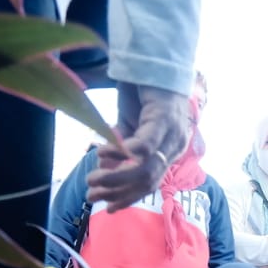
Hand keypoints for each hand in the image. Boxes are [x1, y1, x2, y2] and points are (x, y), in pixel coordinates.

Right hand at [87, 85, 192, 211]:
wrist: (156, 58)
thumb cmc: (145, 91)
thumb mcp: (131, 124)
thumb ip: (123, 146)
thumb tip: (107, 168)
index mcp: (169, 151)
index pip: (150, 184)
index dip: (128, 198)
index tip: (108, 209)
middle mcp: (175, 146)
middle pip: (148, 181)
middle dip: (118, 193)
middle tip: (91, 196)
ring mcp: (172, 133)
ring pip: (146, 168)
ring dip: (117, 177)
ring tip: (93, 178)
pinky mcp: (164, 118)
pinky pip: (147, 144)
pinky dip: (125, 153)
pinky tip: (104, 154)